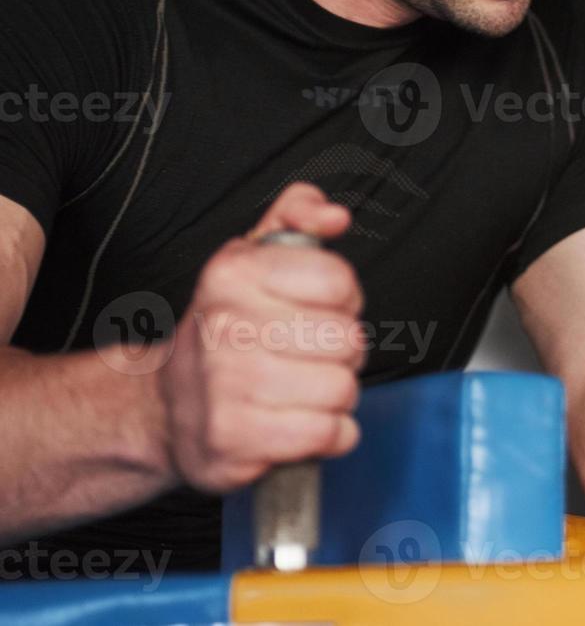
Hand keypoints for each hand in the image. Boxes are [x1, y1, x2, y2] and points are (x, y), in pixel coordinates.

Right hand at [161, 183, 364, 493]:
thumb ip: (299, 214)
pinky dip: (331, 434)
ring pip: (342, 389)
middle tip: (311, 354)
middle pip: (348, 340)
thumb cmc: (229, 327)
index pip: (339, 282)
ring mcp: (225, 385)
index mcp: (233, 272)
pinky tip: (302, 422)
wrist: (167, 407)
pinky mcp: (232, 440)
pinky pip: (326, 433)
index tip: (319, 308)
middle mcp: (224, 325)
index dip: (344, 299)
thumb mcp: (255, 254)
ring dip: (337, 395)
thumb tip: (335, 216)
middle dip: (343, 352)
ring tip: (303, 388)